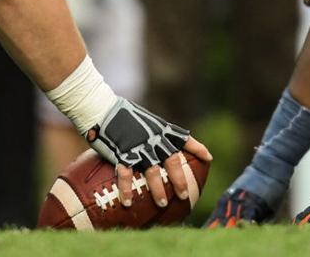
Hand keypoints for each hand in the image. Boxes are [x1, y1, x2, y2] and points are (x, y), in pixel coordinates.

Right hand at [87, 97, 211, 207]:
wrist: (100, 106)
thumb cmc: (120, 112)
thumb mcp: (142, 119)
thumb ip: (151, 131)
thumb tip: (156, 141)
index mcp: (159, 128)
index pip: (183, 138)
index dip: (197, 148)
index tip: (208, 157)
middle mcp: (152, 138)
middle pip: (172, 161)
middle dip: (180, 179)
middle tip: (183, 195)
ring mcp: (138, 146)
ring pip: (153, 172)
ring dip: (158, 189)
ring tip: (162, 203)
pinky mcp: (121, 152)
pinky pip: (126, 175)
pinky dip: (127, 189)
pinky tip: (128, 202)